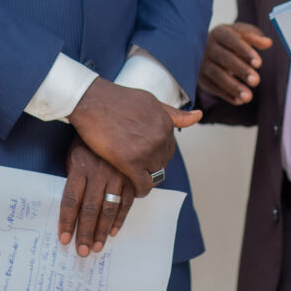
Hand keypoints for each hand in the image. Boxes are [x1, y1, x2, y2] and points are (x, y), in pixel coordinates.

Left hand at [58, 137, 133, 256]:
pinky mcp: (130, 175)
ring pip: (108, 208)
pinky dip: (120, 217)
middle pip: (89, 209)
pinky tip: (114, 231)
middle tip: (83, 251)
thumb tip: (73, 203)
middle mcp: (98, 172)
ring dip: (102, 230)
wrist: (109, 113)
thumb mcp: (74, 153)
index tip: (64, 239)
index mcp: (80, 166)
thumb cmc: (88, 138)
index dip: (67, 222)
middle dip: (86, 233)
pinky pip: (126, 200)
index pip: (70, 200)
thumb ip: (75, 176)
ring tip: (97, 247)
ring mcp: (116, 174)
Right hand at [68, 77, 200, 193]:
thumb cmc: (116, 99)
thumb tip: (198, 115)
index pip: (169, 149)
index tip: (145, 159)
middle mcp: (161, 137)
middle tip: (137, 170)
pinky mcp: (130, 162)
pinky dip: (140, 190)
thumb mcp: (150, 101)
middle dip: (151, 167)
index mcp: (166, 123)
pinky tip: (133, 189)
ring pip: (154, 176)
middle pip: (162, 163)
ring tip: (134, 180)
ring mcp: (147, 150)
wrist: (92, 101)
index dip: (156, 156)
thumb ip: (172, 113)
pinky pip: (143, 185)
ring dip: (146, 179)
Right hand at [199, 22, 272, 104]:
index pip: (233, 41)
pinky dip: (226, 95)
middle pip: (225, 59)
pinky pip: (212, 87)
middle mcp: (208, 47)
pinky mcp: (201, 77)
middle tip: (256, 81)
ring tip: (248, 97)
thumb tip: (267, 43)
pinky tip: (239, 100)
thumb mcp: (242, 33)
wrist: (208, 47)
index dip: (246, 52)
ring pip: (217, 75)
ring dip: (233, 87)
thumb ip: (255, 37)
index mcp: (220, 33)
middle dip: (241, 71)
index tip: (259, 64)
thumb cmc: (230, 39)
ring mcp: (202, 63)